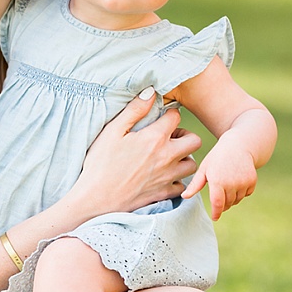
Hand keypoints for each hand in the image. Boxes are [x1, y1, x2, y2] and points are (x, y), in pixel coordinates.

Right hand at [75, 89, 202, 214]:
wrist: (96, 200)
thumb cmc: (100, 163)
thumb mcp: (112, 131)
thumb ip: (134, 110)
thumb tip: (150, 92)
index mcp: (155, 138)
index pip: (176, 117)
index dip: (168, 115)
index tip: (159, 119)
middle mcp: (167, 157)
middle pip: (194, 140)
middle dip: (184, 136)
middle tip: (169, 137)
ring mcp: (168, 177)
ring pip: (192, 164)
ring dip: (183, 158)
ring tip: (168, 157)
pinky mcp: (164, 194)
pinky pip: (182, 185)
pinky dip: (177, 180)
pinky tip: (163, 176)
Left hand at [181, 140, 257, 220]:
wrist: (239, 144)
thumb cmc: (217, 157)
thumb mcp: (204, 168)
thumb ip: (195, 184)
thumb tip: (184, 197)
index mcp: (217, 180)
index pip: (217, 204)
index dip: (216, 213)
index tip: (214, 218)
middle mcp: (231, 183)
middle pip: (227, 203)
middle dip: (223, 203)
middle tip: (219, 194)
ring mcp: (243, 182)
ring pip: (237, 200)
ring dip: (232, 198)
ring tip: (227, 185)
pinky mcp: (252, 181)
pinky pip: (246, 194)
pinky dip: (242, 192)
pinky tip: (237, 181)